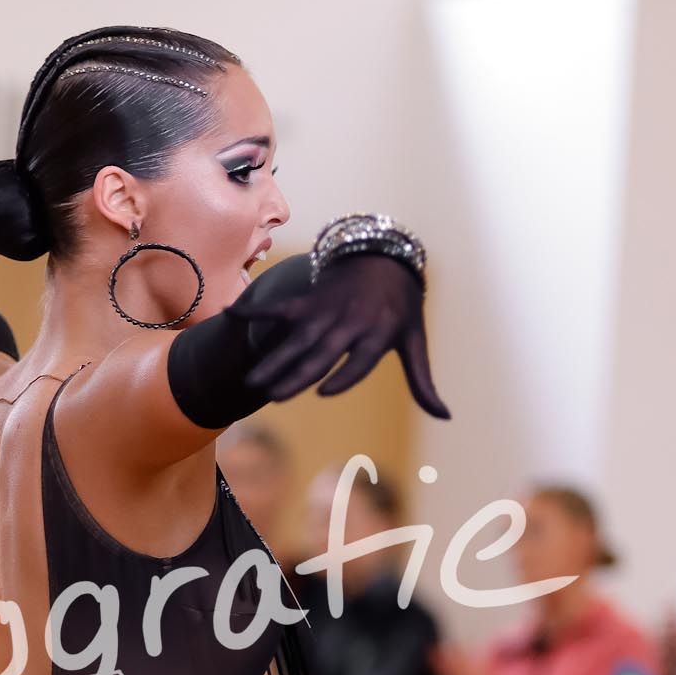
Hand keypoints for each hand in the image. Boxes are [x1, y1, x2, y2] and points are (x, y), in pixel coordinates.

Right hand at [247, 253, 448, 419]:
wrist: (386, 258)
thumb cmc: (402, 308)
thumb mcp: (415, 342)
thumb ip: (423, 382)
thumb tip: (445, 416)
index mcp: (377, 335)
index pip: (359, 360)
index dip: (343, 375)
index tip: (323, 393)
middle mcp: (349, 323)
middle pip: (321, 353)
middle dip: (296, 375)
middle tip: (273, 397)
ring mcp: (327, 311)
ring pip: (297, 339)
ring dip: (274, 359)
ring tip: (252, 380)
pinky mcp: (310, 300)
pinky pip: (281, 307)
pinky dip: (256, 310)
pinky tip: (230, 315)